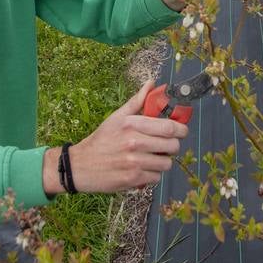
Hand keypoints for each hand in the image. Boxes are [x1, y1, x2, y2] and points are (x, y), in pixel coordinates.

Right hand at [48, 81, 188, 193]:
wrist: (80, 165)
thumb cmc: (101, 140)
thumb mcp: (117, 117)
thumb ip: (137, 101)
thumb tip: (152, 83)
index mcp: (131, 124)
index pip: (168, 127)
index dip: (181, 129)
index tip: (181, 130)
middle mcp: (134, 142)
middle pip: (173, 145)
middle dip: (173, 146)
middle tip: (165, 146)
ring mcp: (134, 162)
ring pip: (167, 163)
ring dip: (162, 161)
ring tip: (151, 158)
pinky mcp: (133, 179)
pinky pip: (157, 177)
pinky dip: (152, 174)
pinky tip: (142, 169)